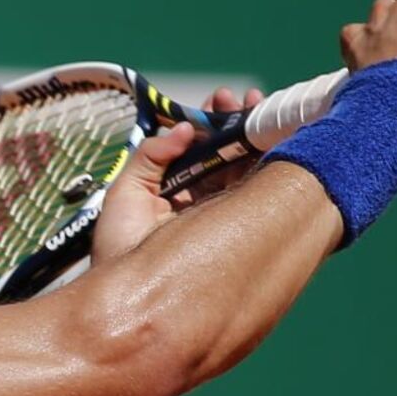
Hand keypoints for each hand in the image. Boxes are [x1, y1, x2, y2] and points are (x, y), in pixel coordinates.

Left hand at [90, 87, 260, 262]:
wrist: (134, 296)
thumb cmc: (121, 250)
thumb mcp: (124, 193)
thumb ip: (148, 156)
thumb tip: (181, 128)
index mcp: (174, 193)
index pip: (197, 151)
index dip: (209, 124)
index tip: (218, 99)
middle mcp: (201, 203)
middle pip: (225, 156)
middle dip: (236, 124)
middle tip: (241, 99)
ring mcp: (222, 217)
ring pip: (246, 169)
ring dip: (254, 135)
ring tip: (257, 105)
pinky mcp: (239, 230)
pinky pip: (260, 193)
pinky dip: (270, 162)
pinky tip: (275, 135)